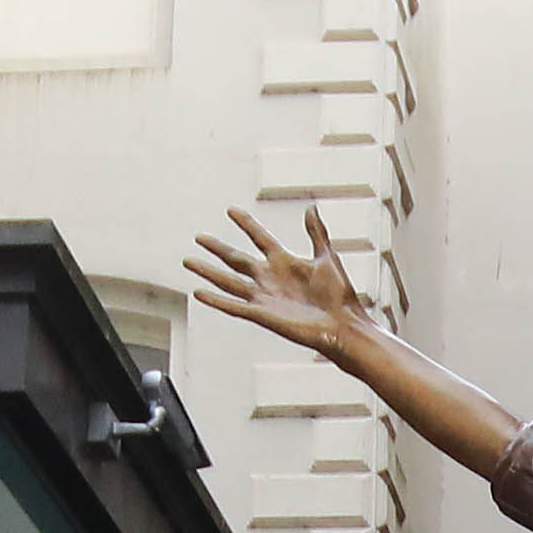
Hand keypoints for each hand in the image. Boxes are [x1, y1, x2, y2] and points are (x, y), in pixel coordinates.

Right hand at [184, 202, 388, 365]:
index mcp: (285, 262)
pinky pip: (234, 306)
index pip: (260, 237)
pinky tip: (199, 293)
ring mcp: (264, 297)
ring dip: (209, 272)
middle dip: (218, 248)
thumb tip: (311, 207)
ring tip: (189, 261)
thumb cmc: (339, 296)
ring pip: (229, 281)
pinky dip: (216, 300)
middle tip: (199, 237)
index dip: (246, 224)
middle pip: (237, 259)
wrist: (343, 325)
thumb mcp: (327, 257)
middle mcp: (270, 278)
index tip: (231, 210)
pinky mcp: (262, 315)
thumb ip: (316, 233)